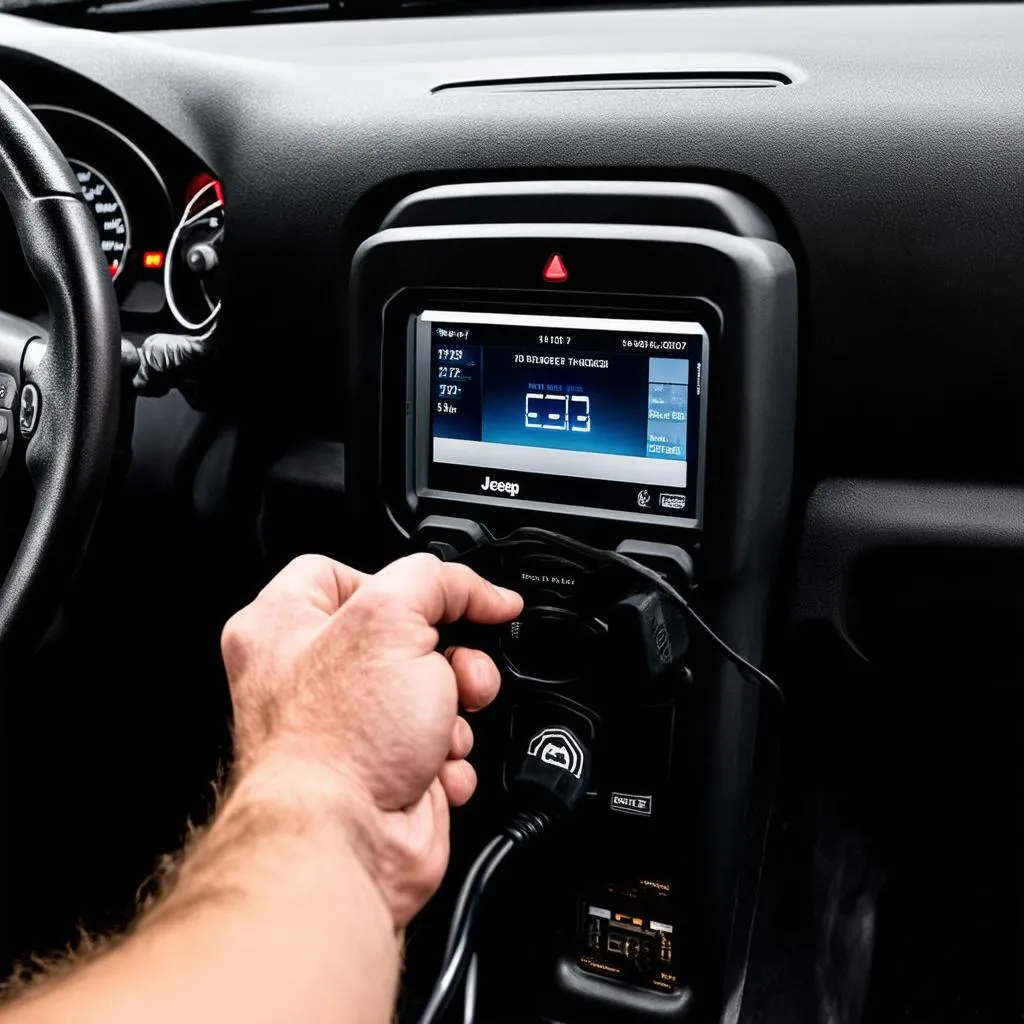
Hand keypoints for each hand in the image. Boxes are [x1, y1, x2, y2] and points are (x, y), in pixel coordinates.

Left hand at [220, 552, 521, 926]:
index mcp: (282, 626)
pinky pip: (439, 747)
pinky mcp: (384, 774)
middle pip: (403, 636)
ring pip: (432, 693)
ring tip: (444, 729)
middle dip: (448, 655)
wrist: (345, 845)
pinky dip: (451, 757)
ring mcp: (347, 730)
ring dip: (456, 711)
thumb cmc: (336, 741)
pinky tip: (435, 766)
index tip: (447, 597)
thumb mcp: (393, 618)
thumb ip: (439, 582)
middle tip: (458, 669)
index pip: (344, 572)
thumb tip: (482, 593)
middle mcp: (307, 677)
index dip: (401, 582)